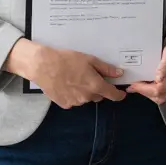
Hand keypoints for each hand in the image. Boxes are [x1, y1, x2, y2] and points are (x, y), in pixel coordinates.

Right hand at [5, 39, 124, 108]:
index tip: (121, 94)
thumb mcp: (89, 60)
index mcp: (95, 85)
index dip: (118, 95)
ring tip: (75, 79)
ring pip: (85, 98)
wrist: (43, 66)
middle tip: (89, 77)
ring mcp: (75, 102)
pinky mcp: (64, 104)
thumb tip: (119, 74)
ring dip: (84, 92)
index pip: (112, 95)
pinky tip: (66, 85)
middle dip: (97, 88)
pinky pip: (74, 101)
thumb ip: (106, 69)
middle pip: (98, 96)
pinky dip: (73, 95)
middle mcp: (86, 97)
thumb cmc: (67, 60)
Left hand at [128, 26, 165, 104]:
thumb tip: (158, 79)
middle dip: (143, 92)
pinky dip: (149, 92)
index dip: (145, 88)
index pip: (160, 89)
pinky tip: (142, 87)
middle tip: (131, 86)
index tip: (134, 84)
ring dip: (146, 93)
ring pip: (158, 98)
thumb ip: (165, 65)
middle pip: (159, 97)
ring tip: (135, 86)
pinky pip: (159, 95)